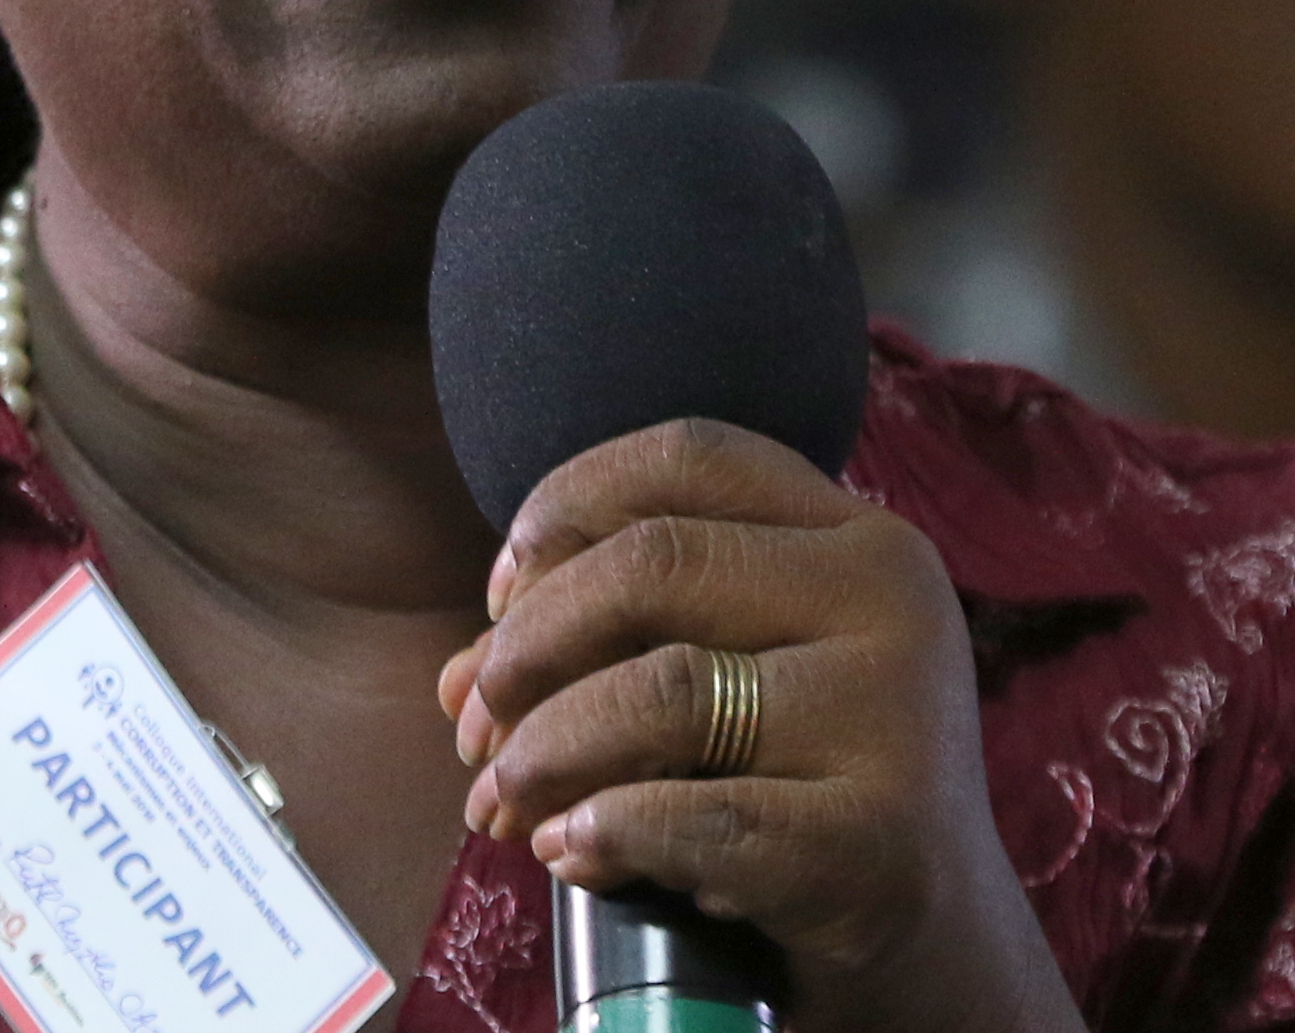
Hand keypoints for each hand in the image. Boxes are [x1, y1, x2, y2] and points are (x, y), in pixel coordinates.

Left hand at [436, 418, 1085, 1032]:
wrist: (932, 933)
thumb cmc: (796, 776)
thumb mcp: (730, 671)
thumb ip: (608, 642)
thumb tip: (457, 681)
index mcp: (854, 531)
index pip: (689, 456)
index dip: (570, 500)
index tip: (501, 588)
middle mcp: (887, 595)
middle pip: (652, 565)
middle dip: (530, 644)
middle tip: (474, 720)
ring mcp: (896, 711)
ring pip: (662, 690)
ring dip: (547, 747)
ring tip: (499, 798)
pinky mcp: (882, 835)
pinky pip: (701, 815)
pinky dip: (609, 829)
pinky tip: (567, 847)